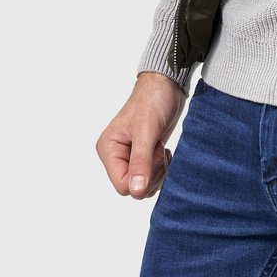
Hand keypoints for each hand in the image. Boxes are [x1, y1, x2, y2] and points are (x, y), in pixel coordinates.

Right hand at [95, 71, 186, 199]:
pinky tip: (164, 151)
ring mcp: (130, 157)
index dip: (142, 178)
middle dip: (152, 174)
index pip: (122, 185)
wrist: (167, 85)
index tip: (154, 155)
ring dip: (158, 171)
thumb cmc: (153, 101)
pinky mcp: (144, 156)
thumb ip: (141, 162)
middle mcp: (116, 156)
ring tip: (161, 148)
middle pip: (134, 188)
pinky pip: (152, 177)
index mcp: (108, 150)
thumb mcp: (146, 131)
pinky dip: (162, 168)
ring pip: (144, 185)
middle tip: (159, 150)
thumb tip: (136, 192)